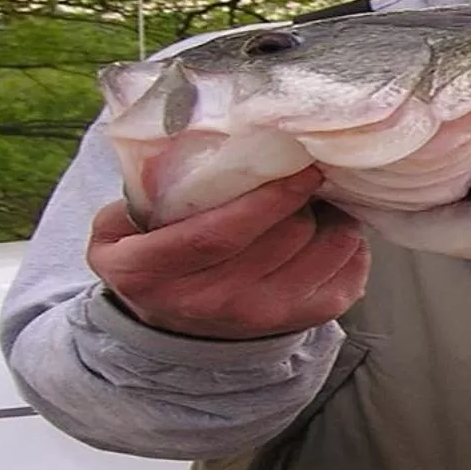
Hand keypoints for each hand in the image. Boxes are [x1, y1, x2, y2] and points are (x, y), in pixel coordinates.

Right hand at [89, 167, 370, 339]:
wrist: (173, 326)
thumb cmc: (150, 256)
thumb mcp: (120, 226)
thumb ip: (149, 190)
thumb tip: (208, 143)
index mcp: (149, 271)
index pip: (221, 234)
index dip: (268, 198)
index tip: (300, 166)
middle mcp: (207, 302)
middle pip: (284, 239)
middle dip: (307, 198)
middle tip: (310, 169)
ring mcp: (257, 317)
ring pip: (325, 254)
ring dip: (334, 218)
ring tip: (320, 199)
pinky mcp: (299, 322)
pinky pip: (348, 275)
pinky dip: (349, 246)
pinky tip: (331, 228)